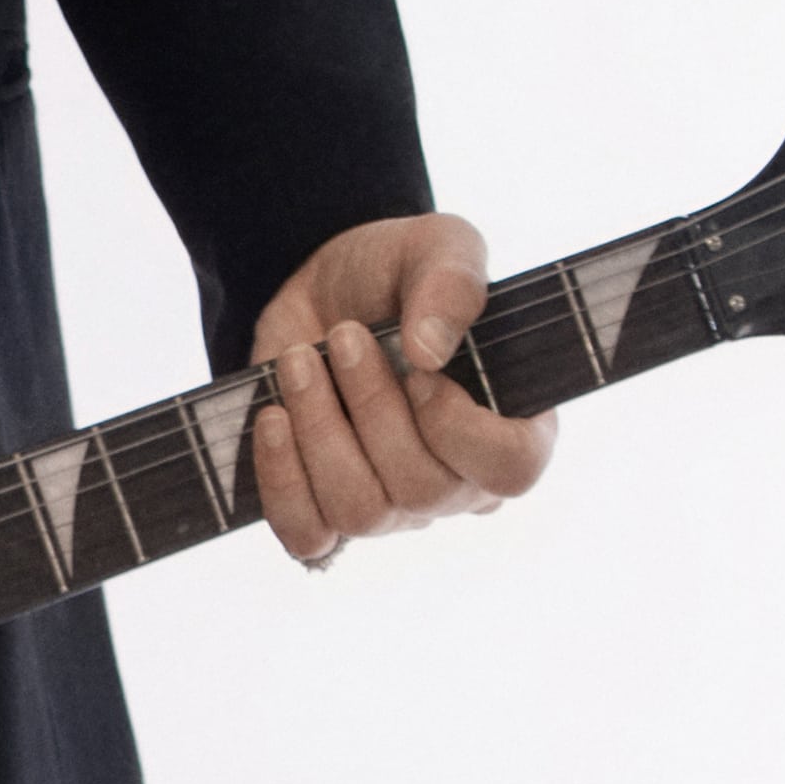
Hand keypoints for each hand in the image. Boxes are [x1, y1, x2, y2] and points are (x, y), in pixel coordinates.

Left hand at [244, 213, 555, 562]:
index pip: (510, 470)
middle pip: (422, 490)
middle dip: (373, 406)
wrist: (321, 290)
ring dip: (319, 431)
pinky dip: (281, 479)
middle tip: (345, 337)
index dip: (461, 428)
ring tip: (300, 360)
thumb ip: (453, 283)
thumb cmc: (398, 275)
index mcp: (510, 425)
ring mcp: (392, 508)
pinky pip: (307, 536)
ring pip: (361, 512)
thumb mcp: (438, 247)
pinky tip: (274, 415)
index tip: (422, 371)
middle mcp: (456, 481)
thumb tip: (430, 351)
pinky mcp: (325, 511)